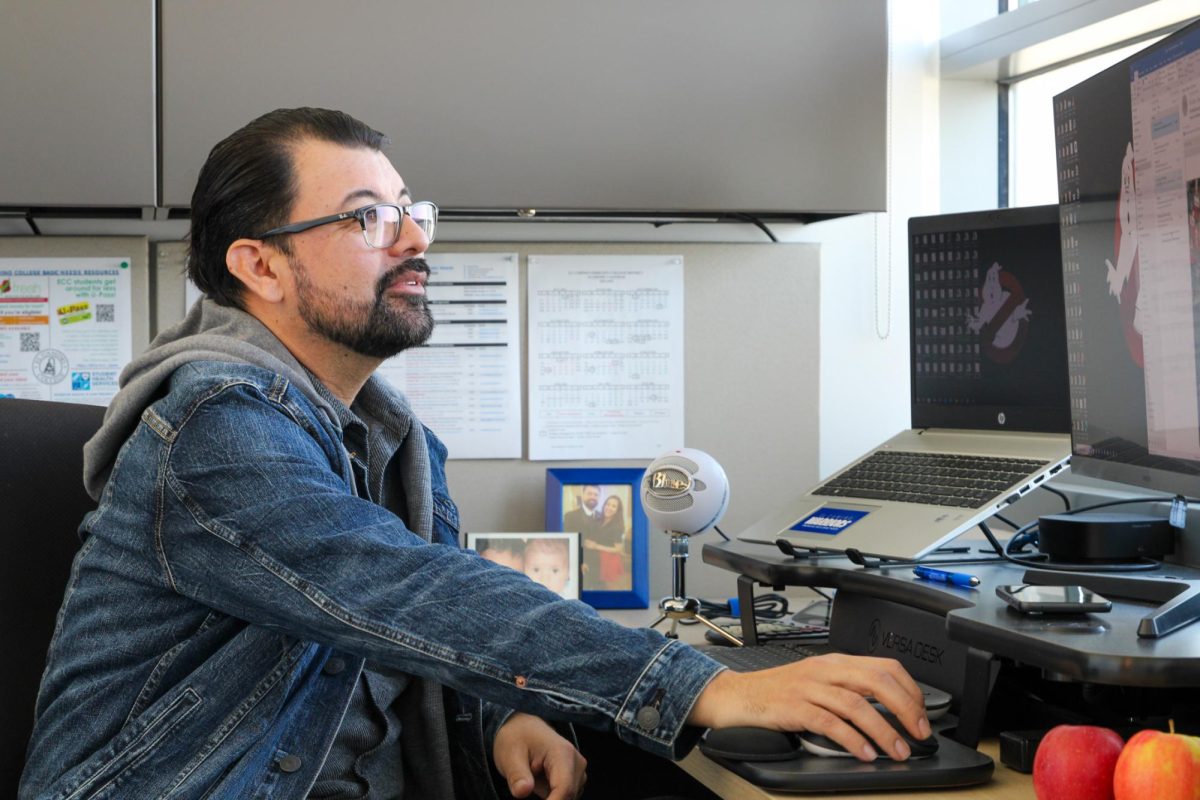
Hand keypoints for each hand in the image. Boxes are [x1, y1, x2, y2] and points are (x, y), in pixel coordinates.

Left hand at [493, 712, 586, 799]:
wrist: (523, 728)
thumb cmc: (516, 738)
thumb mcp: (509, 755)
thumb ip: (517, 775)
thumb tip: (522, 792)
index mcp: (562, 753)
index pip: (564, 789)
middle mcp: (576, 762)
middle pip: (567, 796)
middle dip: (548, 799)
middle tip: (524, 788)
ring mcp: (578, 771)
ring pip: (566, 798)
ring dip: (548, 796)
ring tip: (531, 779)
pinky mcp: (574, 779)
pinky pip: (564, 797)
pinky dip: (550, 796)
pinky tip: (537, 783)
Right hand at [687, 653, 929, 761]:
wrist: (740, 695)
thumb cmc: (780, 691)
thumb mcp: (819, 680)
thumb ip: (850, 687)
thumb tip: (890, 708)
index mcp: (836, 661)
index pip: (885, 667)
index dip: (910, 691)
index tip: (921, 715)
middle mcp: (826, 670)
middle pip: (876, 682)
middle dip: (905, 709)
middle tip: (918, 733)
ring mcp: (810, 687)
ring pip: (856, 704)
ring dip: (883, 730)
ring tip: (897, 750)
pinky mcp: (795, 707)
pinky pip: (830, 723)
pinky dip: (852, 739)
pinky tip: (864, 752)